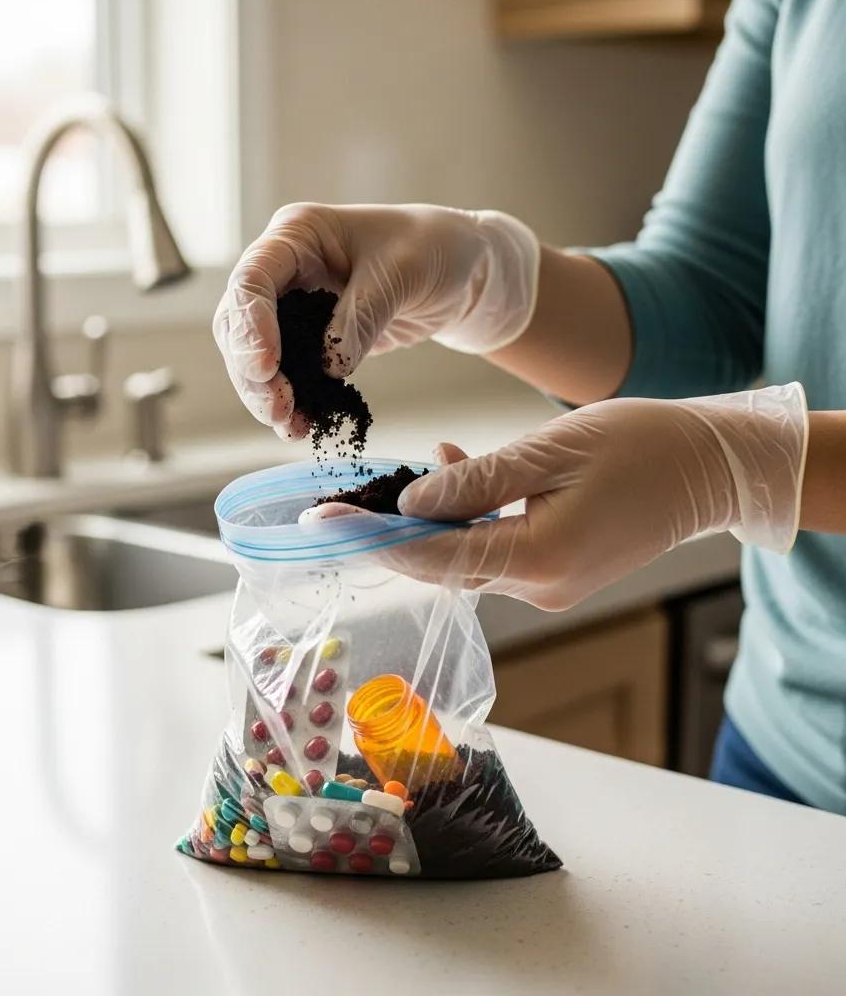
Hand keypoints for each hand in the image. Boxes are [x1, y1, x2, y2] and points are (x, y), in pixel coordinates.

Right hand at [213, 202, 538, 437]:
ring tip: (291, 426)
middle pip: (241, 325)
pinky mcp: (312, 340)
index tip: (266, 368)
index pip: (252, 280)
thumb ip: (361, 317)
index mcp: (298, 234)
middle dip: (253, 372)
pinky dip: (292, 402)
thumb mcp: (404, 274)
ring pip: (256, 357)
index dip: (251, 327)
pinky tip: (302, 427)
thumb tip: (326, 367)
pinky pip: (289, 374)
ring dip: (267, 395)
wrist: (463, 273)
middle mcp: (286, 270)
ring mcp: (295, 306)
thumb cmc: (436, 250)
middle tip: (278, 410)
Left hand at [305, 384, 807, 609]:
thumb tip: (410, 504)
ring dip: (433, 519)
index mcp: (539, 559)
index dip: (371, 540)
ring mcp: (549, 587)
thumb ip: (477, 482)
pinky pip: (494, 550)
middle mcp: (539, 587)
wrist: (711, 468)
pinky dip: (469, 519)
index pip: (432, 559)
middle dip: (392, 531)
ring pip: (466, 556)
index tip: (321, 524)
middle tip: (343, 502)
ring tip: (424, 466)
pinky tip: (461, 472)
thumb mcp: (551, 449)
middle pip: (442, 564)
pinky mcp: (556, 574)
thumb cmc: (643, 445)